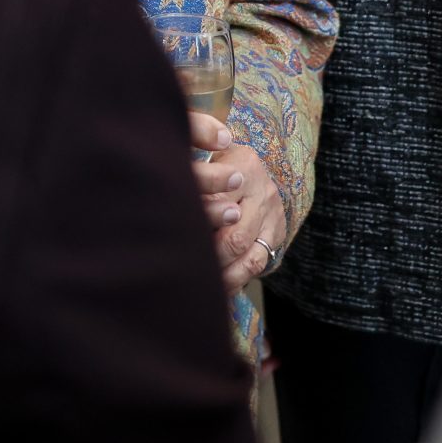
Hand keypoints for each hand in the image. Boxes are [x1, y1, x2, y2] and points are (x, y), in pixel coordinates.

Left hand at [189, 114, 287, 290]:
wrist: (254, 170)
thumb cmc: (217, 163)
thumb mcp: (208, 154)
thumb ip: (191, 166)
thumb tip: (165, 185)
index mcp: (244, 164)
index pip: (218, 197)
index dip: (197, 219)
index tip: (177, 231)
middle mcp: (262, 191)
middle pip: (235, 234)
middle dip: (210, 255)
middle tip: (186, 266)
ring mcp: (271, 216)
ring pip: (249, 255)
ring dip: (225, 274)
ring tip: (203, 284)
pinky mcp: (276, 236)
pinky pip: (259, 264)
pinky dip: (237, 280)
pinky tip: (220, 288)